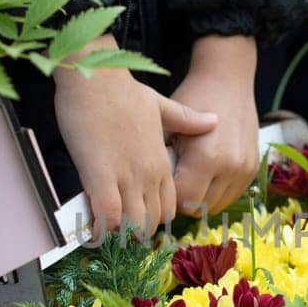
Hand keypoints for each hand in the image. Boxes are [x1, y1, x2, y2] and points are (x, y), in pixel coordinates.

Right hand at [54, 35, 217, 236]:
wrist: (94, 75)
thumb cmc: (122, 90)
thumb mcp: (161, 105)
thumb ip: (186, 120)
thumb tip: (214, 121)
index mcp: (161, 161)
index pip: (170, 205)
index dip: (156, 217)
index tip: (139, 218)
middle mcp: (148, 173)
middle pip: (153, 220)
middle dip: (137, 230)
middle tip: (119, 229)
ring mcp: (125, 176)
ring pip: (133, 224)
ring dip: (120, 232)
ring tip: (105, 229)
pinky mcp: (99, 176)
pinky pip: (107, 215)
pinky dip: (101, 226)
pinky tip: (93, 226)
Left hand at [169, 36, 259, 216]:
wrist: (228, 80)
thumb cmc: (193, 97)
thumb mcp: (170, 125)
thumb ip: (162, 161)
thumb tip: (148, 190)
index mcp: (207, 158)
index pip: (182, 201)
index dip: (168, 196)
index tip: (161, 184)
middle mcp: (230, 168)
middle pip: (199, 208)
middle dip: (183, 199)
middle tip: (174, 180)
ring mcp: (244, 170)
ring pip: (216, 206)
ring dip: (201, 198)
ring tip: (191, 177)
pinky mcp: (252, 169)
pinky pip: (230, 196)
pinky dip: (217, 192)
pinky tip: (207, 175)